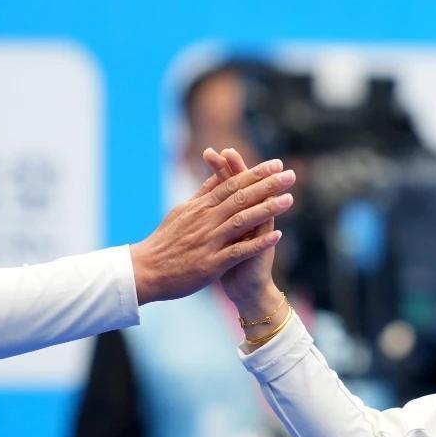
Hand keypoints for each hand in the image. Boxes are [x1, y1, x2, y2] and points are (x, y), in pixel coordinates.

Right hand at [130, 156, 294, 304]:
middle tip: (290, 175)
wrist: (145, 271)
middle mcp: (206, 220)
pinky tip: (277, 236)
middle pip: (240, 198)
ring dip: (267, 209)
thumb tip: (217, 175)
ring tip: (289, 199)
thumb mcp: (181, 212)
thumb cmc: (164, 242)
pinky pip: (238, 251)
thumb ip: (202, 194)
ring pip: (242, 220)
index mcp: (200, 207)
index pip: (231, 184)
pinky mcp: (211, 263)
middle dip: (267, 185)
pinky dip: (258, 243)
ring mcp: (209, 242)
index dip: (255, 174)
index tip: (276, 165)